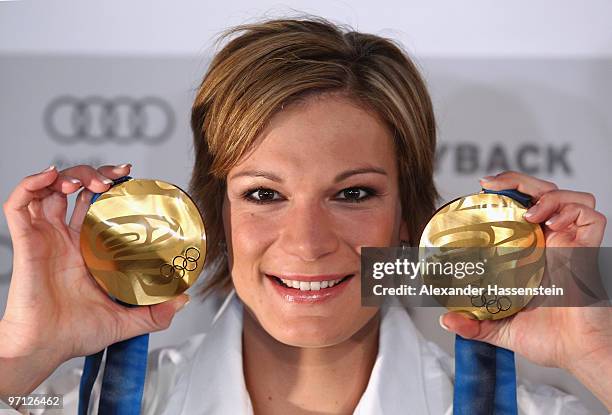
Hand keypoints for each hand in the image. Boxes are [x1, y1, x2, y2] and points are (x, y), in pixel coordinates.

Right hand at [0, 164, 188, 396]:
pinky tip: (49, 177)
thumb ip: (154, 313)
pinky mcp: (26, 243)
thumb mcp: (124, 321)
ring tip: (86, 181)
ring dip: (67, 175)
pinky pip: (18, 206)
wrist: (43, 348)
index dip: (109, 188)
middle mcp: (65, 239)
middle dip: (93, 175)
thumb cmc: (73, 335)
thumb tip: (184, 300)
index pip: (95, 207)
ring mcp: (45, 238)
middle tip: (113, 177)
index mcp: (85, 251)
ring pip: (49, 191)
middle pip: (74, 191)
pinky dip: (30, 185)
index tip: (127, 178)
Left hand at [439, 171, 610, 407]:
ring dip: (547, 194)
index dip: (506, 192)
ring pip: (570, 197)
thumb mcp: (501, 327)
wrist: (576, 354)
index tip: (482, 189)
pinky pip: (591, 216)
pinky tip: (551, 224)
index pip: (522, 208)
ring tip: (528, 212)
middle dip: (518, 180)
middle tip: (491, 184)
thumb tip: (447, 320)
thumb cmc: (549, 339)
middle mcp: (553, 242)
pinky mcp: (589, 250)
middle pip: (542, 193)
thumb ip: (474, 324)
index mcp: (532, 252)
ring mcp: (572, 244)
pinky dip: (571, 210)